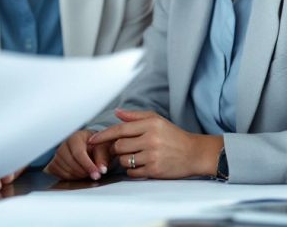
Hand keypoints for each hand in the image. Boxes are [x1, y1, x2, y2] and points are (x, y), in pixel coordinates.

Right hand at [45, 129, 111, 180]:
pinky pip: (59, 174)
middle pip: (71, 163)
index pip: (78, 153)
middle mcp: (64, 144)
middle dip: (84, 172)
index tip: (96, 174)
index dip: (88, 165)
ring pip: (65, 170)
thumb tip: (101, 169)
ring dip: (78, 176)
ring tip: (87, 172)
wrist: (90, 148)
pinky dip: (70, 178)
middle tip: (94, 173)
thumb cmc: (96, 147)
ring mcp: (57, 154)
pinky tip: (78, 174)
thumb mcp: (104, 149)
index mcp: (76, 137)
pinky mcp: (54, 163)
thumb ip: (103, 158)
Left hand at [87, 109, 222, 178]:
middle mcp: (151, 140)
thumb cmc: (173, 136)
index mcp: (151, 125)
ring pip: (123, 160)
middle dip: (116, 149)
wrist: (195, 153)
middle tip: (121, 149)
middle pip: (118, 146)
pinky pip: (132, 172)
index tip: (91, 140)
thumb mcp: (157, 120)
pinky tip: (140, 165)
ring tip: (134, 156)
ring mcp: (153, 156)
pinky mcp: (155, 170)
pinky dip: (131, 170)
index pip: (119, 130)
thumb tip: (116, 113)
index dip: (103, 135)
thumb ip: (135, 116)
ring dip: (123, 160)